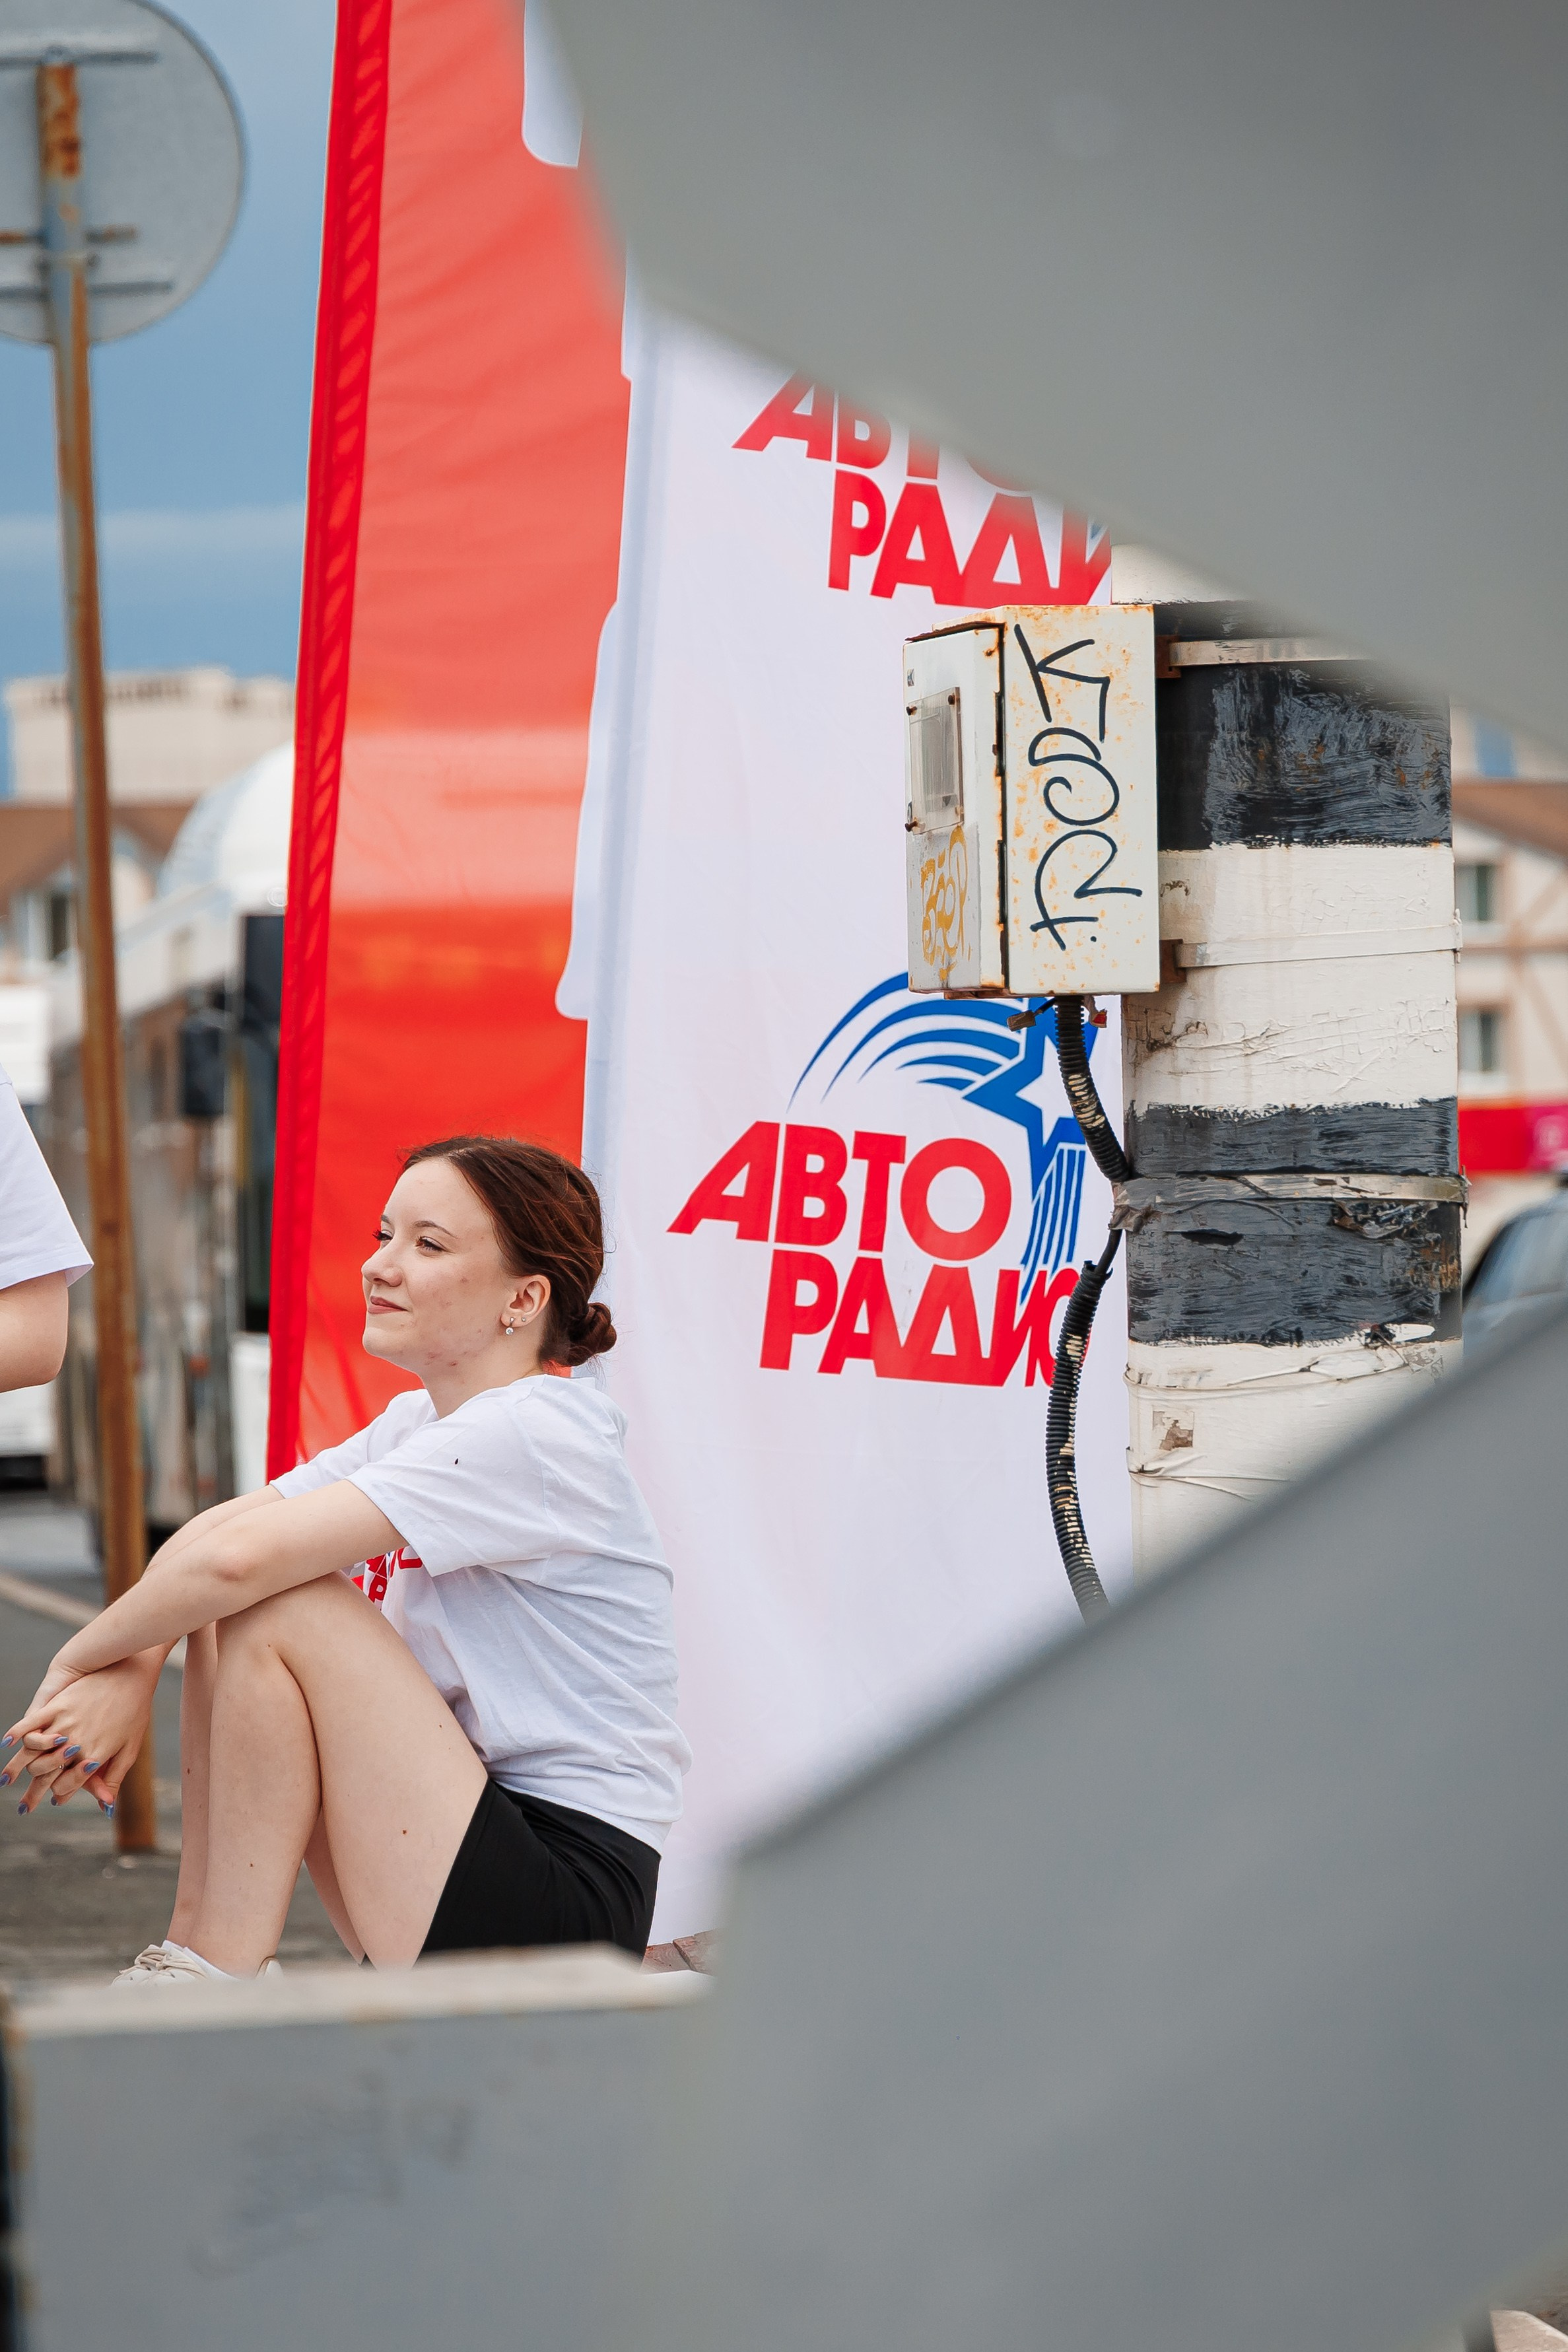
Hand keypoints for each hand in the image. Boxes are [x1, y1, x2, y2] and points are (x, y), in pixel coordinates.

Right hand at [3, 1656, 158, 1814]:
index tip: (54, 1801)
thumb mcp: (129, 1749)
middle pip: (46, 1774)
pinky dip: (17, 1732)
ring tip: (5, 1780)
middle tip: (24, 1808)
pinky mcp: (58, 1705)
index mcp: (93, 1758)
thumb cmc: (135, 1712)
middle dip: (33, 1793)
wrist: (130, 1674)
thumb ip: (114, 1778)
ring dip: (16, 1768)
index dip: (60, 1795)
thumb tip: (107, 1807)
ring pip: (33, 1752)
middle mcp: (75, 1745)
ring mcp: (64, 1724)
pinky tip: (7, 1742)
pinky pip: (32, 1722)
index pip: (66, 1786)